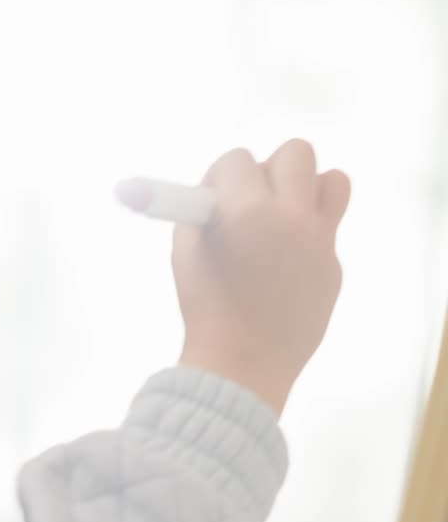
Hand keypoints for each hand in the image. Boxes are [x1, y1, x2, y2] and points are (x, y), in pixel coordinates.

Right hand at [173, 140, 350, 415]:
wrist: (241, 368)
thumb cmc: (205, 309)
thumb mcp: (186, 252)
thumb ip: (202, 210)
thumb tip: (217, 187)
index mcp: (247, 212)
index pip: (239, 158)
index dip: (222, 177)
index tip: (215, 199)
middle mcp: (291, 219)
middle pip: (296, 153)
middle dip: (270, 171)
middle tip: (254, 203)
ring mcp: (320, 244)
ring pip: (334, 181)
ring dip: (308, 190)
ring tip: (285, 220)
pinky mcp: (334, 269)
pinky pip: (328, 232)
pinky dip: (308, 238)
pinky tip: (286, 267)